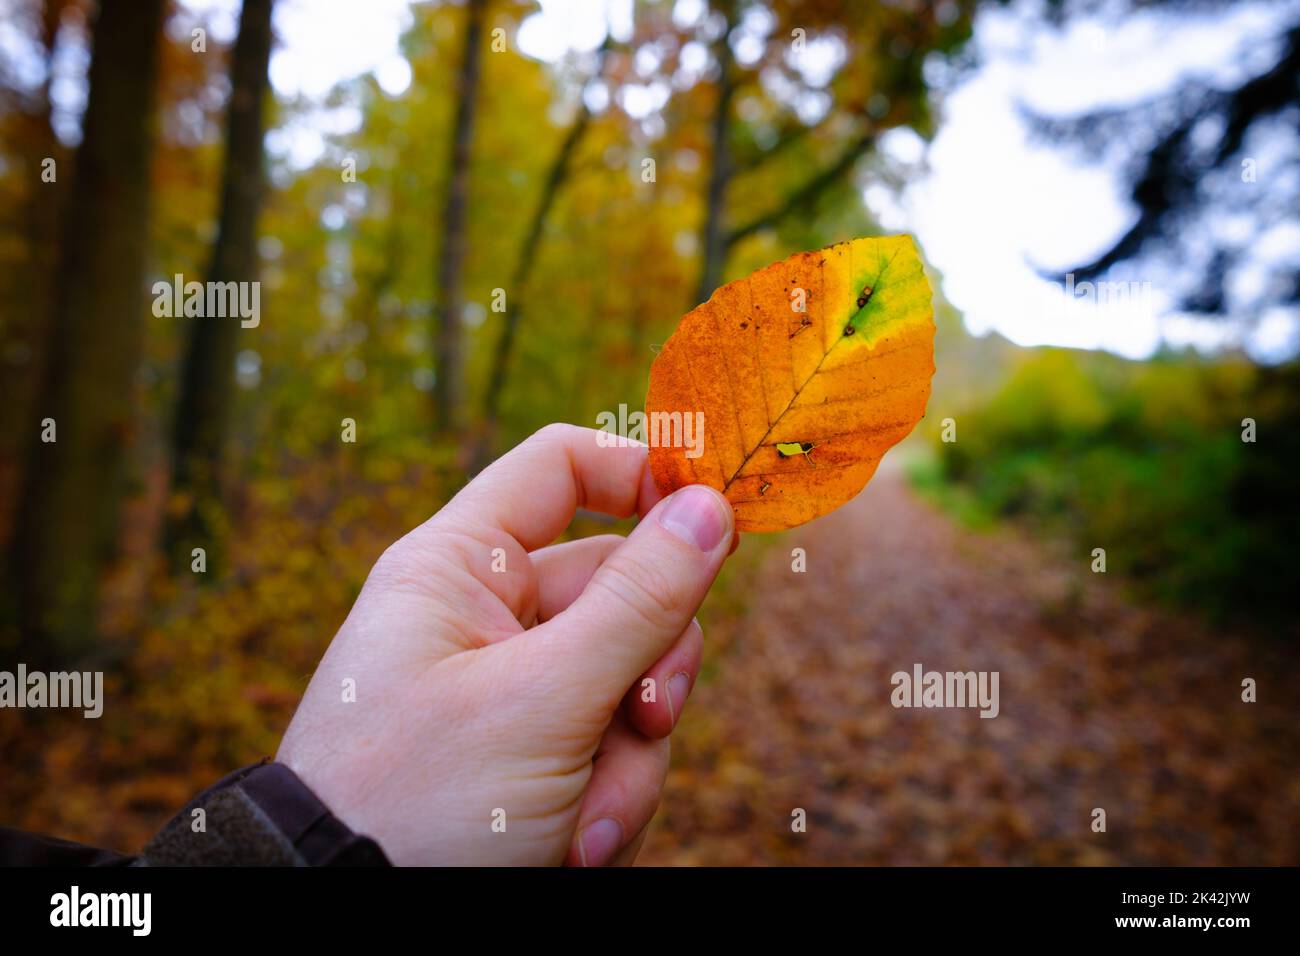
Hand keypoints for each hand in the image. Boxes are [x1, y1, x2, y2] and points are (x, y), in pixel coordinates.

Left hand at [275, 424, 733, 864]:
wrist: (349, 926)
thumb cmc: (416, 804)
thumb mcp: (543, 700)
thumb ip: (638, 601)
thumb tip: (711, 507)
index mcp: (462, 568)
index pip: (563, 470)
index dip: (644, 476)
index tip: (718, 517)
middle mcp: (489, 619)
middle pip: (625, 590)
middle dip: (647, 673)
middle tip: (646, 718)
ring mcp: (515, 692)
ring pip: (634, 682)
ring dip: (627, 761)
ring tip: (578, 827)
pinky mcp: (535, 758)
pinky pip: (615, 749)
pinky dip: (609, 801)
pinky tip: (569, 849)